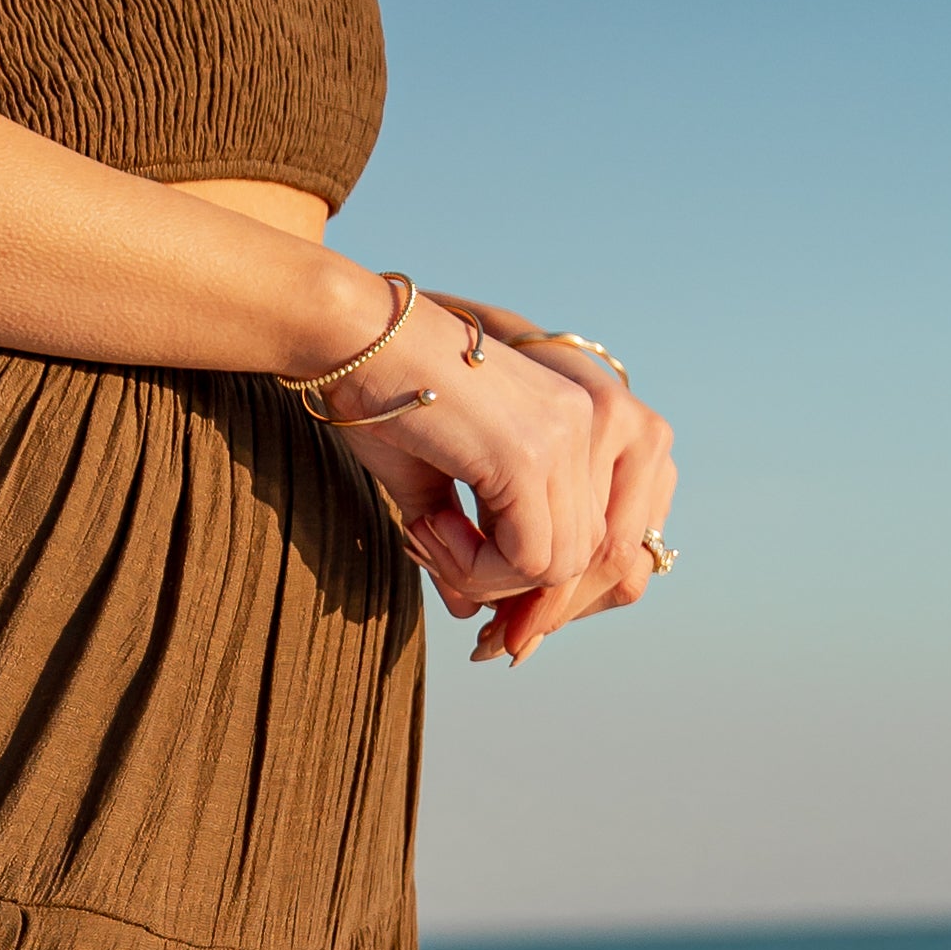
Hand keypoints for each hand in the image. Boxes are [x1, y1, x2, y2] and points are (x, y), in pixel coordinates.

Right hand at [310, 283, 677, 666]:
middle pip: (585, 558)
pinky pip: (527, 558)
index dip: (533, 578)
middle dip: (511, 587)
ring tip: (427, 537)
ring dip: (487, 578)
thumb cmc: (381, 396)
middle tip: (437, 558)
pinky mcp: (531, 454)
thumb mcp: (431, 485)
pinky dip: (476, 568)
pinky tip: (429, 528)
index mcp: (581, 420)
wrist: (355, 335)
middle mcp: (590, 421)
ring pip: (558, 567)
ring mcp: (566, 435)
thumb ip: (461, 548)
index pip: (595, 534)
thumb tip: (468, 614)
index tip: (460, 573)